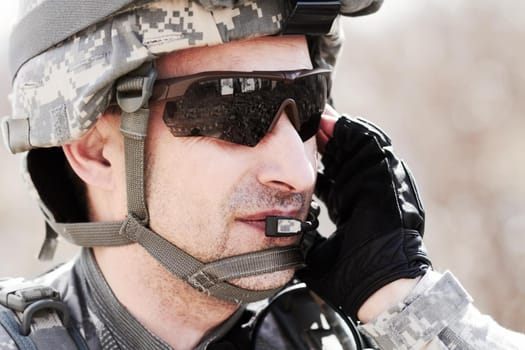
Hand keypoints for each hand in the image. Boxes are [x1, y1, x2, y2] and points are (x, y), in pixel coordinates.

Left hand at [298, 112, 430, 320]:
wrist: (377, 285)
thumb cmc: (349, 276)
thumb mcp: (315, 251)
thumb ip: (298, 238)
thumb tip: (273, 234)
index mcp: (351, 206)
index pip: (332, 174)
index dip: (315, 159)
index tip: (296, 146)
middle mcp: (364, 191)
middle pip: (343, 155)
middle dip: (324, 139)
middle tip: (303, 122)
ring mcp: (378, 184)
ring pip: (358, 147)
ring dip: (337, 131)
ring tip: (316, 116)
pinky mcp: (388, 178)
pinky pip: (373, 147)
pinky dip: (353, 132)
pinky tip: (333, 122)